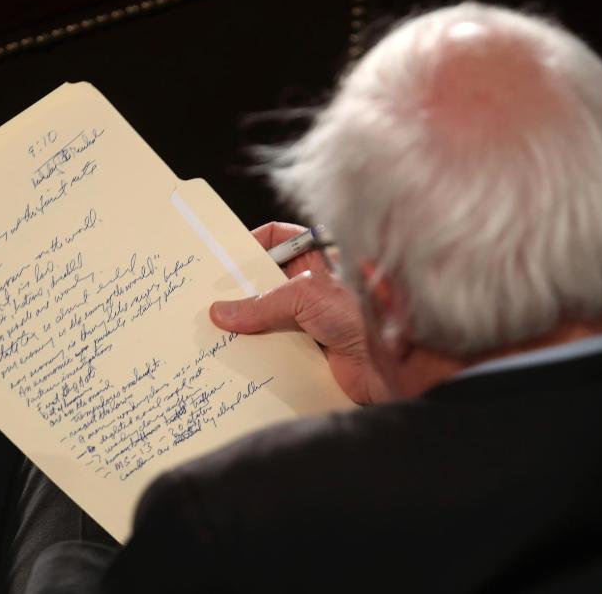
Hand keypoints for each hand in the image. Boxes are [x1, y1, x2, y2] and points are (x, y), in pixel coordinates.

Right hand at [209, 222, 389, 404]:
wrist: (390, 363)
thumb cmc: (360, 314)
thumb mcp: (305, 295)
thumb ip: (261, 303)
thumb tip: (222, 313)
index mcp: (315, 260)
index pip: (279, 238)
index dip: (253, 243)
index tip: (225, 258)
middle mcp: (312, 287)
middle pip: (268, 282)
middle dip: (240, 290)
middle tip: (211, 299)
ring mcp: (311, 319)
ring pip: (269, 318)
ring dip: (246, 326)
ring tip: (215, 331)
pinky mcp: (309, 350)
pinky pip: (276, 348)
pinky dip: (258, 353)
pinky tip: (237, 358)